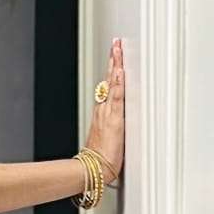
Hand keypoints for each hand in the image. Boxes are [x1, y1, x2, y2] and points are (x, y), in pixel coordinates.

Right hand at [85, 38, 124, 184]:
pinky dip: (118, 83)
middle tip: (116, 43)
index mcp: (102, 114)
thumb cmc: (100, 160)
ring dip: (115, 66)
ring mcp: (108, 113)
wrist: (93, 170)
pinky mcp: (114, 119)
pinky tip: (120, 71)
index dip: (112, 71)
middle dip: (113, 61)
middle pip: (109, 80)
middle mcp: (103, 110)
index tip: (115, 56)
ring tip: (118, 49)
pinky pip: (116, 97)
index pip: (107, 87)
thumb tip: (116, 127)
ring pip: (112, 84)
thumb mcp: (107, 140)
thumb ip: (112, 130)